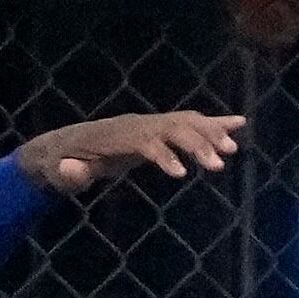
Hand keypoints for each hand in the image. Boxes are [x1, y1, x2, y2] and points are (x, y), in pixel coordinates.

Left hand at [15, 110, 244, 195]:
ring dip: (210, 134)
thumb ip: (67, 174)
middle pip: (171, 127)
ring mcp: (149, 123)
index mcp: (115, 135)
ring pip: (185, 122)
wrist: (63, 147)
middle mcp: (137, 123)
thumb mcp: (59, 173)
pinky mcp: (158, 128)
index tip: (182, 175)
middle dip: (195, 144)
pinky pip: (189, 122)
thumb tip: (71, 170)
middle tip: (217, 166)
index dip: (163, 155)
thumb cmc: (62, 165)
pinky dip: (214, 123)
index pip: (145, 141)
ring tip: (231, 151)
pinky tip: (239, 124)